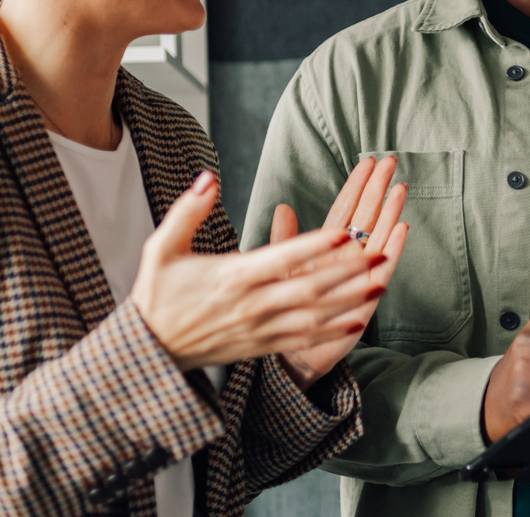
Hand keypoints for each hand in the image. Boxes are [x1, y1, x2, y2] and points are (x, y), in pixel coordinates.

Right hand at [131, 171, 387, 372]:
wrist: (148, 352)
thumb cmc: (157, 295)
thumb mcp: (161, 248)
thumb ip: (188, 212)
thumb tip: (208, 177)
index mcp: (230, 277)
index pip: (279, 259)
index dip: (311, 248)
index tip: (341, 233)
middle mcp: (250, 305)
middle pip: (308, 288)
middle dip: (347, 272)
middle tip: (379, 253)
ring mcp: (259, 329)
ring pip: (314, 316)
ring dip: (350, 300)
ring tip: (381, 282)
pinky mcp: (263, 347)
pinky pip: (304, 339)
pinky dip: (334, 329)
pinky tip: (359, 319)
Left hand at [273, 156, 408, 389]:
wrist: (290, 354)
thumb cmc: (285, 310)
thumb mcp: (279, 269)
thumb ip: (284, 239)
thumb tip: (282, 206)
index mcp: (326, 248)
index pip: (345, 208)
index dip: (357, 185)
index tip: (368, 161)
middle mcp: (347, 258)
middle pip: (366, 216)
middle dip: (378, 188)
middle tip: (391, 161)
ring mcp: (359, 276)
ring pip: (378, 236)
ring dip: (390, 212)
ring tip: (401, 187)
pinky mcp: (365, 298)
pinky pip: (382, 269)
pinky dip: (393, 248)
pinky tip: (403, 228)